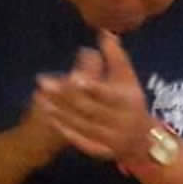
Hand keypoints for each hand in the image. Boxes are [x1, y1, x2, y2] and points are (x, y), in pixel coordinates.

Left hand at [34, 31, 156, 163]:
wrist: (142, 140)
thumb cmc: (131, 103)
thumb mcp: (128, 79)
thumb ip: (115, 57)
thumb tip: (105, 31)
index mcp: (129, 102)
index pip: (109, 95)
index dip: (92, 87)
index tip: (74, 77)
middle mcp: (122, 122)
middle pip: (90, 109)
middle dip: (65, 96)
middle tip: (42, 82)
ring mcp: (111, 139)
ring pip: (83, 124)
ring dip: (60, 111)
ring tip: (40, 97)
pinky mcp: (101, 151)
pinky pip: (81, 140)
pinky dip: (65, 129)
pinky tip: (50, 117)